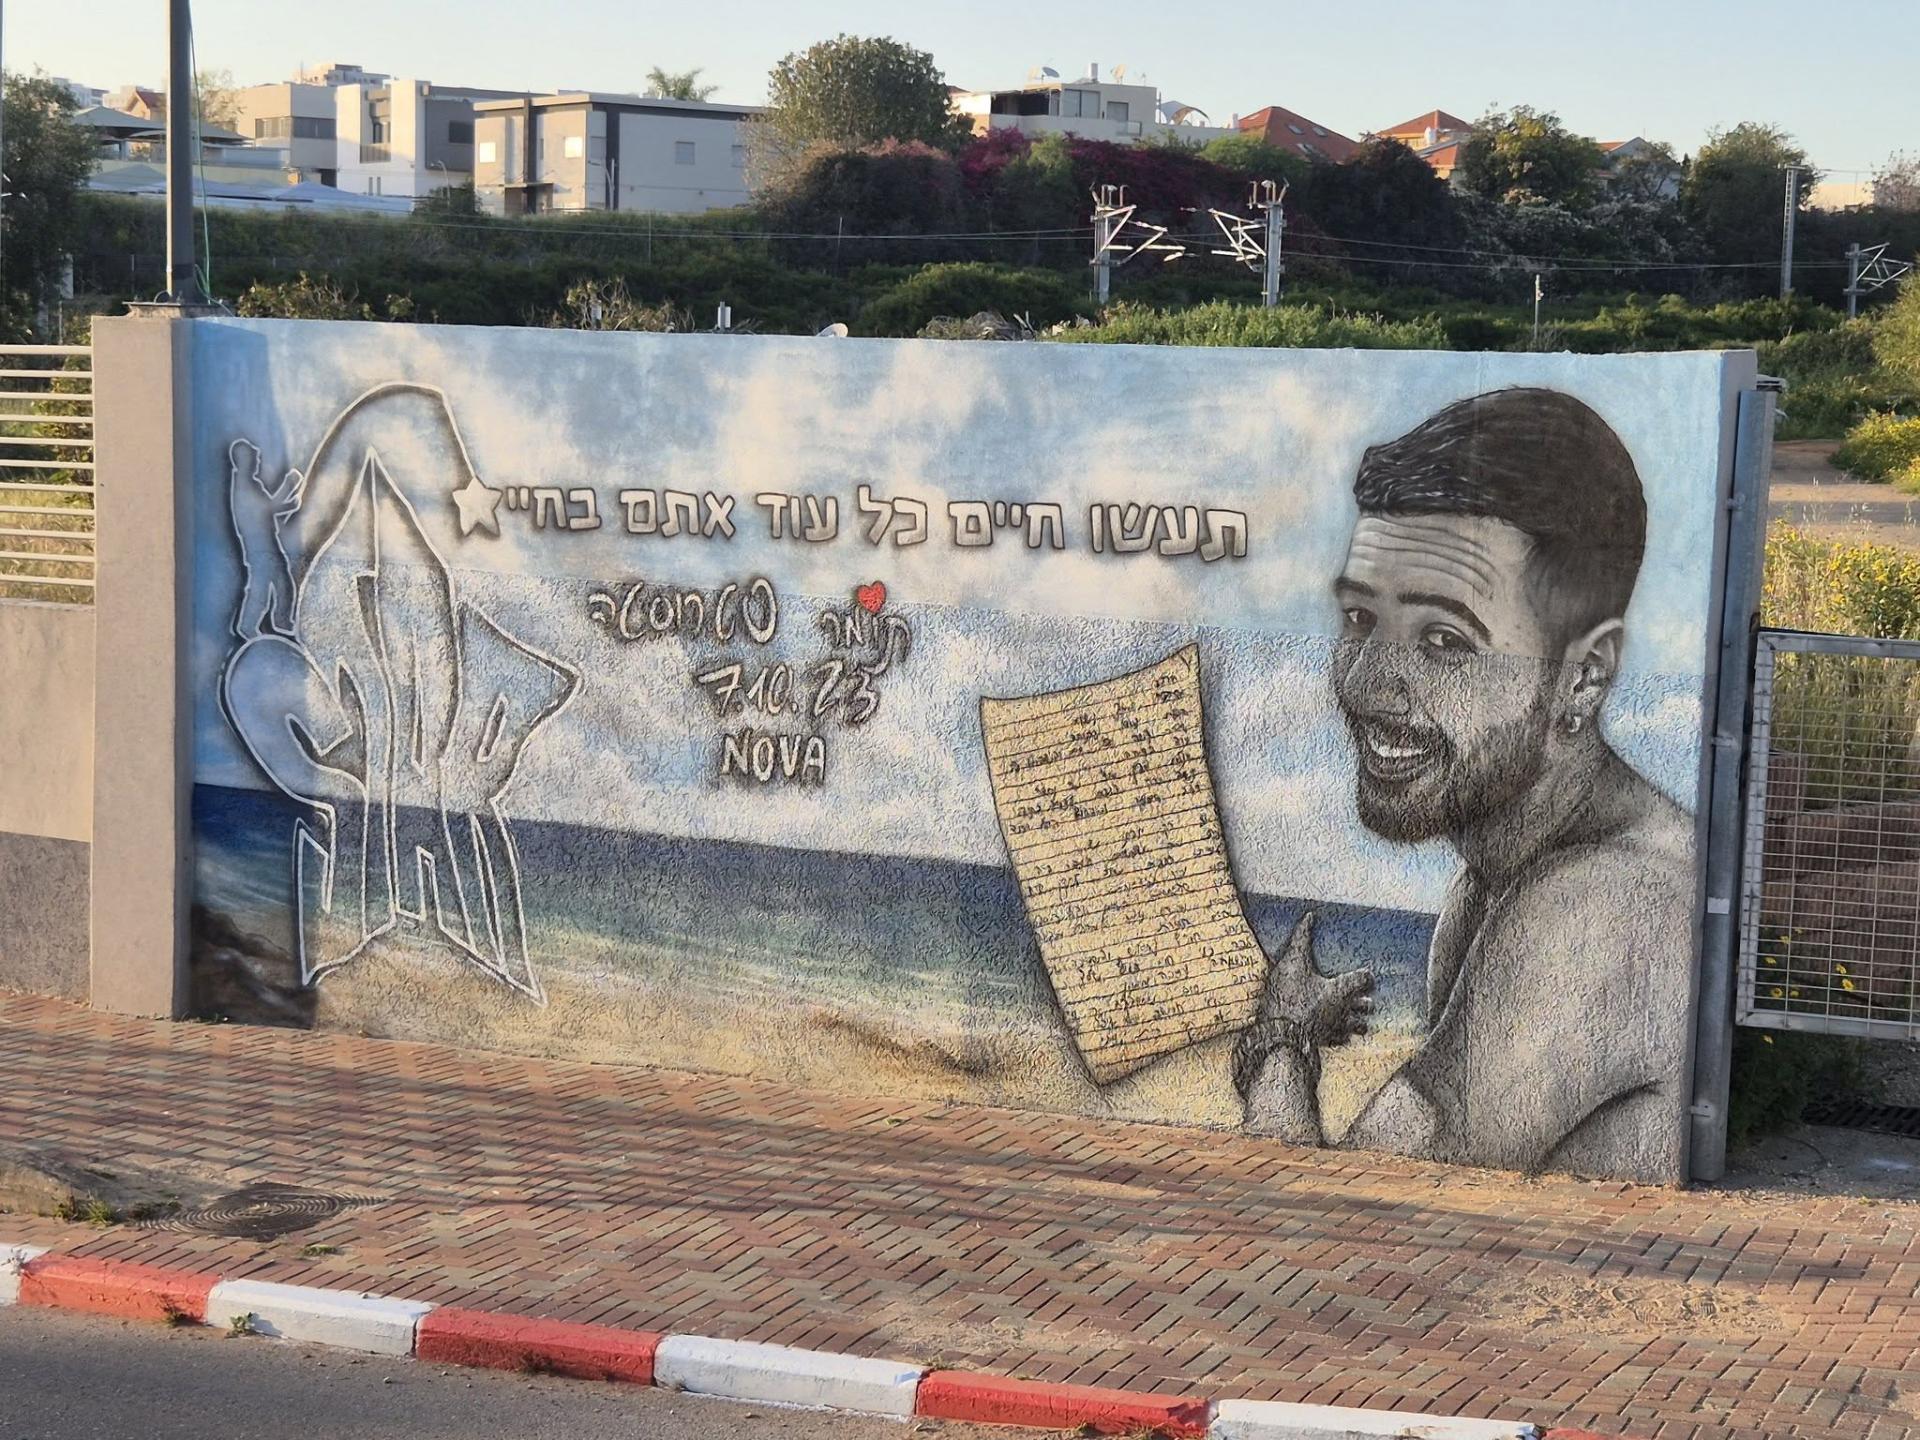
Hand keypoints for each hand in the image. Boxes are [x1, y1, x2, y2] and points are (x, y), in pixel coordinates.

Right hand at [1257, 911, 1373, 1048]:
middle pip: (1367, 1005)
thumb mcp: (1292, 962)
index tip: (1363, 972)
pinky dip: (1340, 1034)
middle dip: (1364, 1000)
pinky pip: (1341, 1040)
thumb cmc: (1288, 996)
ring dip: (1357, 1020)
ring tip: (1349, 1014)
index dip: (1365, 975)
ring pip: (1359, 1027)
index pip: (1365, 979)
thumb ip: (1301, 939)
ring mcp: (1337, 1028)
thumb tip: (1309, 917)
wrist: (1278, 1034)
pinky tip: (1331, 1029)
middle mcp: (1344, 1009)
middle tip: (1356, 994)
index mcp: (1341, 989)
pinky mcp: (1326, 1042)